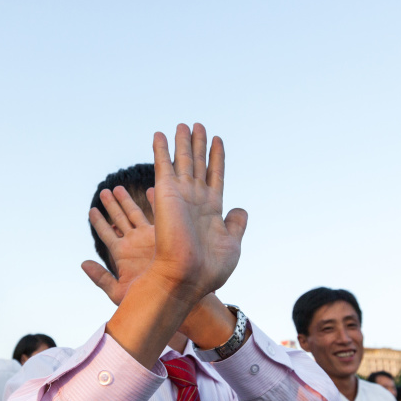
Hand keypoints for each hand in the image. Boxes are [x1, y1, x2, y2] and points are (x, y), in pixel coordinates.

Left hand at [82, 187, 154, 305]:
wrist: (173, 296)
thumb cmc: (147, 299)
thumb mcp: (119, 291)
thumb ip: (100, 278)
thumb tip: (83, 263)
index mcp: (121, 253)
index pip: (105, 233)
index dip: (98, 221)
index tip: (91, 210)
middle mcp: (133, 242)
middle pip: (119, 219)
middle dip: (111, 205)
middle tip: (103, 192)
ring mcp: (148, 237)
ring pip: (135, 214)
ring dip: (126, 201)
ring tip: (117, 188)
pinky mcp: (164, 235)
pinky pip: (156, 214)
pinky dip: (153, 202)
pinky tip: (149, 190)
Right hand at [149, 123, 246, 305]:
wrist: (186, 276)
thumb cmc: (209, 268)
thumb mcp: (232, 244)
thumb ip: (236, 224)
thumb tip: (240, 208)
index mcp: (212, 210)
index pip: (215, 176)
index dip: (216, 158)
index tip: (218, 140)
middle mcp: (196, 199)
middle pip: (198, 165)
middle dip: (198, 145)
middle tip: (199, 125)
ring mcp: (181, 195)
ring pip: (183, 161)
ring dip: (182, 142)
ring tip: (184, 124)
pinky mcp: (165, 194)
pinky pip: (163, 166)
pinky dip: (161, 150)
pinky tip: (160, 135)